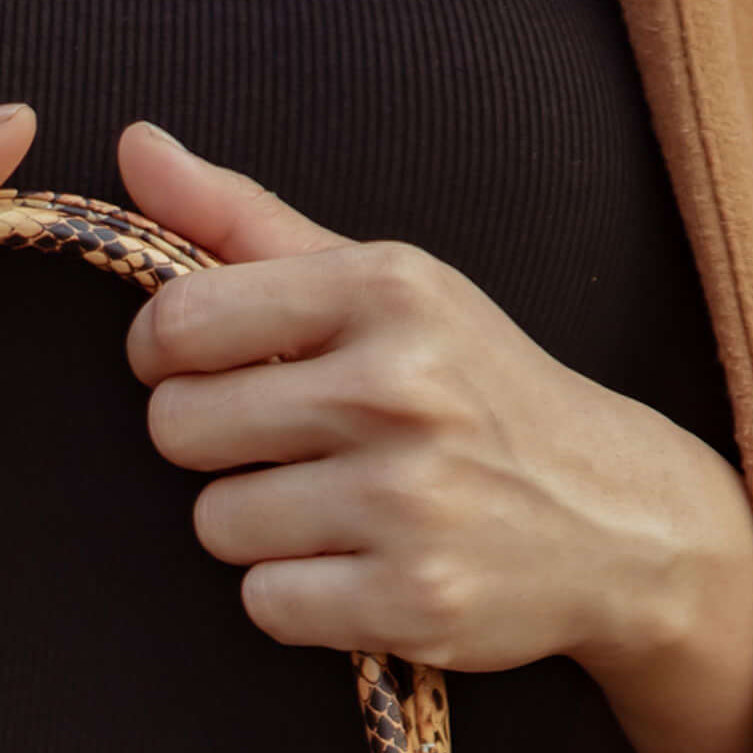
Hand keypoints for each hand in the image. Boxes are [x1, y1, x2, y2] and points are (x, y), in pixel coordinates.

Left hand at [119, 122, 752, 752]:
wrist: (617, 519)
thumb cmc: (477, 392)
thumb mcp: (387, 285)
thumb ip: (248, 224)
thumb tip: (135, 148)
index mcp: (387, 290)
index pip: (181, 322)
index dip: (165, 357)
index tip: (202, 370)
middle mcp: (397, 388)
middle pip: (181, 429)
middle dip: (213, 446)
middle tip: (284, 448)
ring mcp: (406, 501)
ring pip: (218, 524)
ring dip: (256, 528)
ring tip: (333, 510)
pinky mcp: (410, 599)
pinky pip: (266, 603)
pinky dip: (296, 596)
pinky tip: (355, 568)